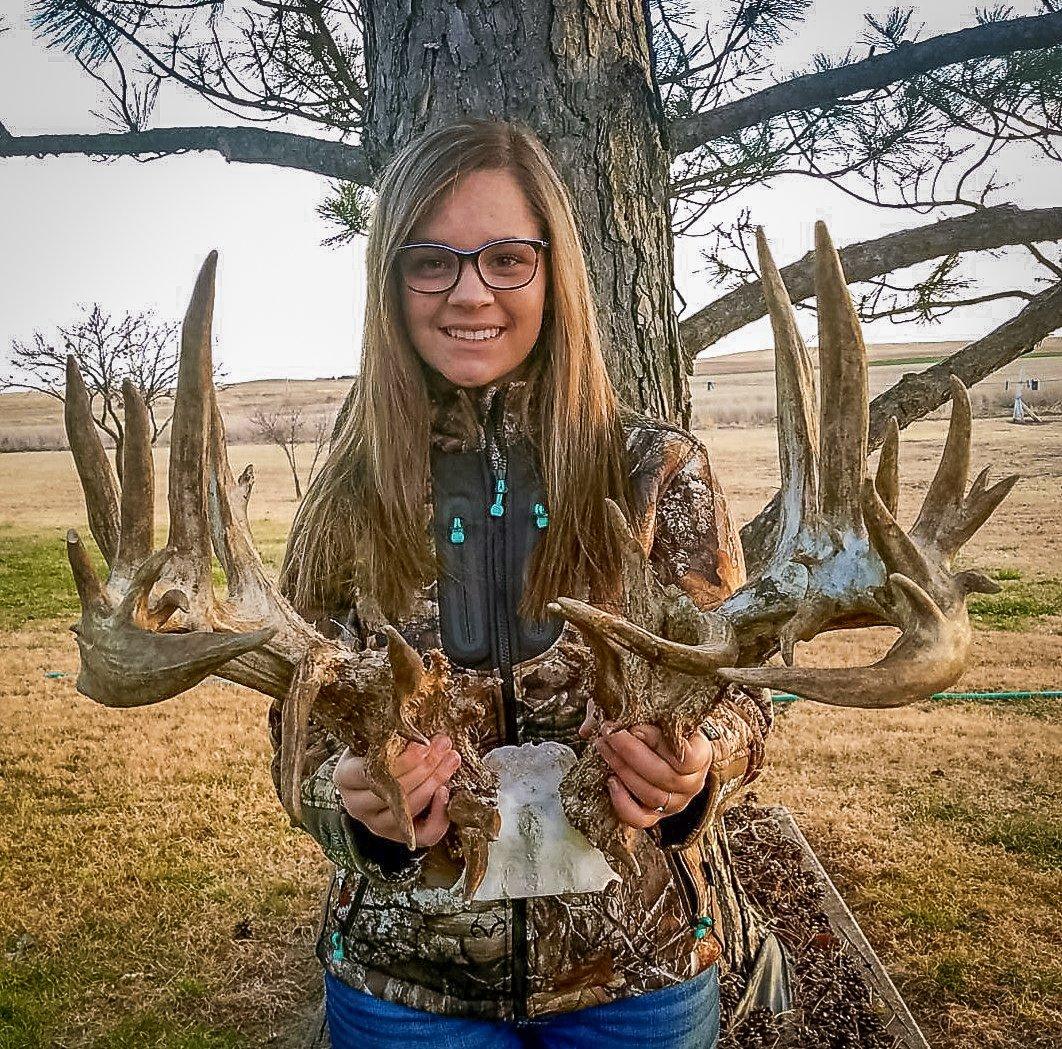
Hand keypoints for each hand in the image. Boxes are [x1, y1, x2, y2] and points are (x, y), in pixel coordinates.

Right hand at [333, 734, 460, 846]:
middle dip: (424, 768)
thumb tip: (423, 726)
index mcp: (345, 777)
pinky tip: (446, 792)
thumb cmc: (376, 751)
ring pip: (407, 811)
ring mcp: (376, 825)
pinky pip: (423, 835)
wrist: (371, 779)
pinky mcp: (398, 837)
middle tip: (445, 746)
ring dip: (434, 783)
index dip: (401, 761)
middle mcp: (356, 805)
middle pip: (392, 792)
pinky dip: (439, 815)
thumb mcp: (374, 739)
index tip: (424, 744)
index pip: (371, 772)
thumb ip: (391, 735)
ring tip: (451, 760)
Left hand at [584, 720, 713, 829]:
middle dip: (631, 753)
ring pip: (651, 796)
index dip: (658, 742)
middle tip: (609, 734)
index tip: (634, 726)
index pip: (686, 756)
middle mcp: (693, 782)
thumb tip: (590, 726)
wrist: (670, 747)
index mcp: (701, 754)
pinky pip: (640, 819)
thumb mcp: (654, 712)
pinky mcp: (657, 815)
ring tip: (603, 748)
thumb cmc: (662, 724)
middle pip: (664, 776)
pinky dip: (622, 803)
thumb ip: (628, 713)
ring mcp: (676, 802)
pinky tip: (610, 781)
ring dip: (622, 770)